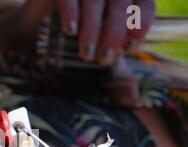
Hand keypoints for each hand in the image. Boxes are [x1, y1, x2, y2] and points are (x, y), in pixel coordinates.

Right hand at [21, 0, 155, 63]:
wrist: (42, 19)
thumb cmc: (82, 36)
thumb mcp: (101, 48)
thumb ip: (118, 68)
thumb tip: (133, 95)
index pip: (144, 4)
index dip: (140, 26)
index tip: (130, 49)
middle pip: (120, 2)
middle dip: (114, 33)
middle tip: (104, 59)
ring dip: (92, 28)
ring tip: (87, 53)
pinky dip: (71, 12)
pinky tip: (70, 31)